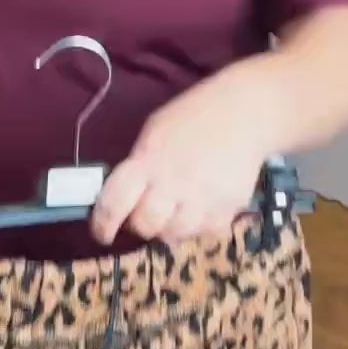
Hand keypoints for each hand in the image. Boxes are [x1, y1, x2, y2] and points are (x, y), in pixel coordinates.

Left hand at [90, 68, 271, 246]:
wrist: (245, 113)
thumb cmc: (193, 117)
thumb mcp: (155, 132)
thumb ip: (140, 164)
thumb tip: (126, 198)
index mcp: (148, 160)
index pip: (115, 202)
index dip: (103, 224)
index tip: (102, 233)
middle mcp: (173, 183)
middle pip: (146, 225)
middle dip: (141, 224)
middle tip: (147, 214)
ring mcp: (202, 199)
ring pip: (175, 235)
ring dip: (170, 227)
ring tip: (177, 208)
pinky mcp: (227, 209)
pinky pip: (205, 233)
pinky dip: (199, 226)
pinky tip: (202, 206)